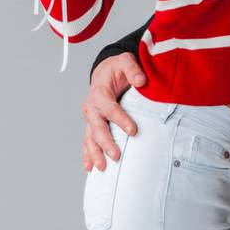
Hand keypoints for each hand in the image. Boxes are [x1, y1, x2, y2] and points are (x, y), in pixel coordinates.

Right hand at [82, 52, 146, 171]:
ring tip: (102, 167)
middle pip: (97, 127)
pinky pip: (87, 141)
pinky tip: (90, 168)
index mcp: (100, 92)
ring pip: (90, 138)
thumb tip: (142, 80)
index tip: (133, 131)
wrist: (104, 71)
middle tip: (116, 155)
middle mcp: (92, 107)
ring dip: (95, 153)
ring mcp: (90, 118)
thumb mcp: (125, 61)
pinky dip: (87, 155)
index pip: (110, 108)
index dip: (120, 119)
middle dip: (106, 142)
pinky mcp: (91, 125)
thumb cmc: (116, 68)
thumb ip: (133, 69)